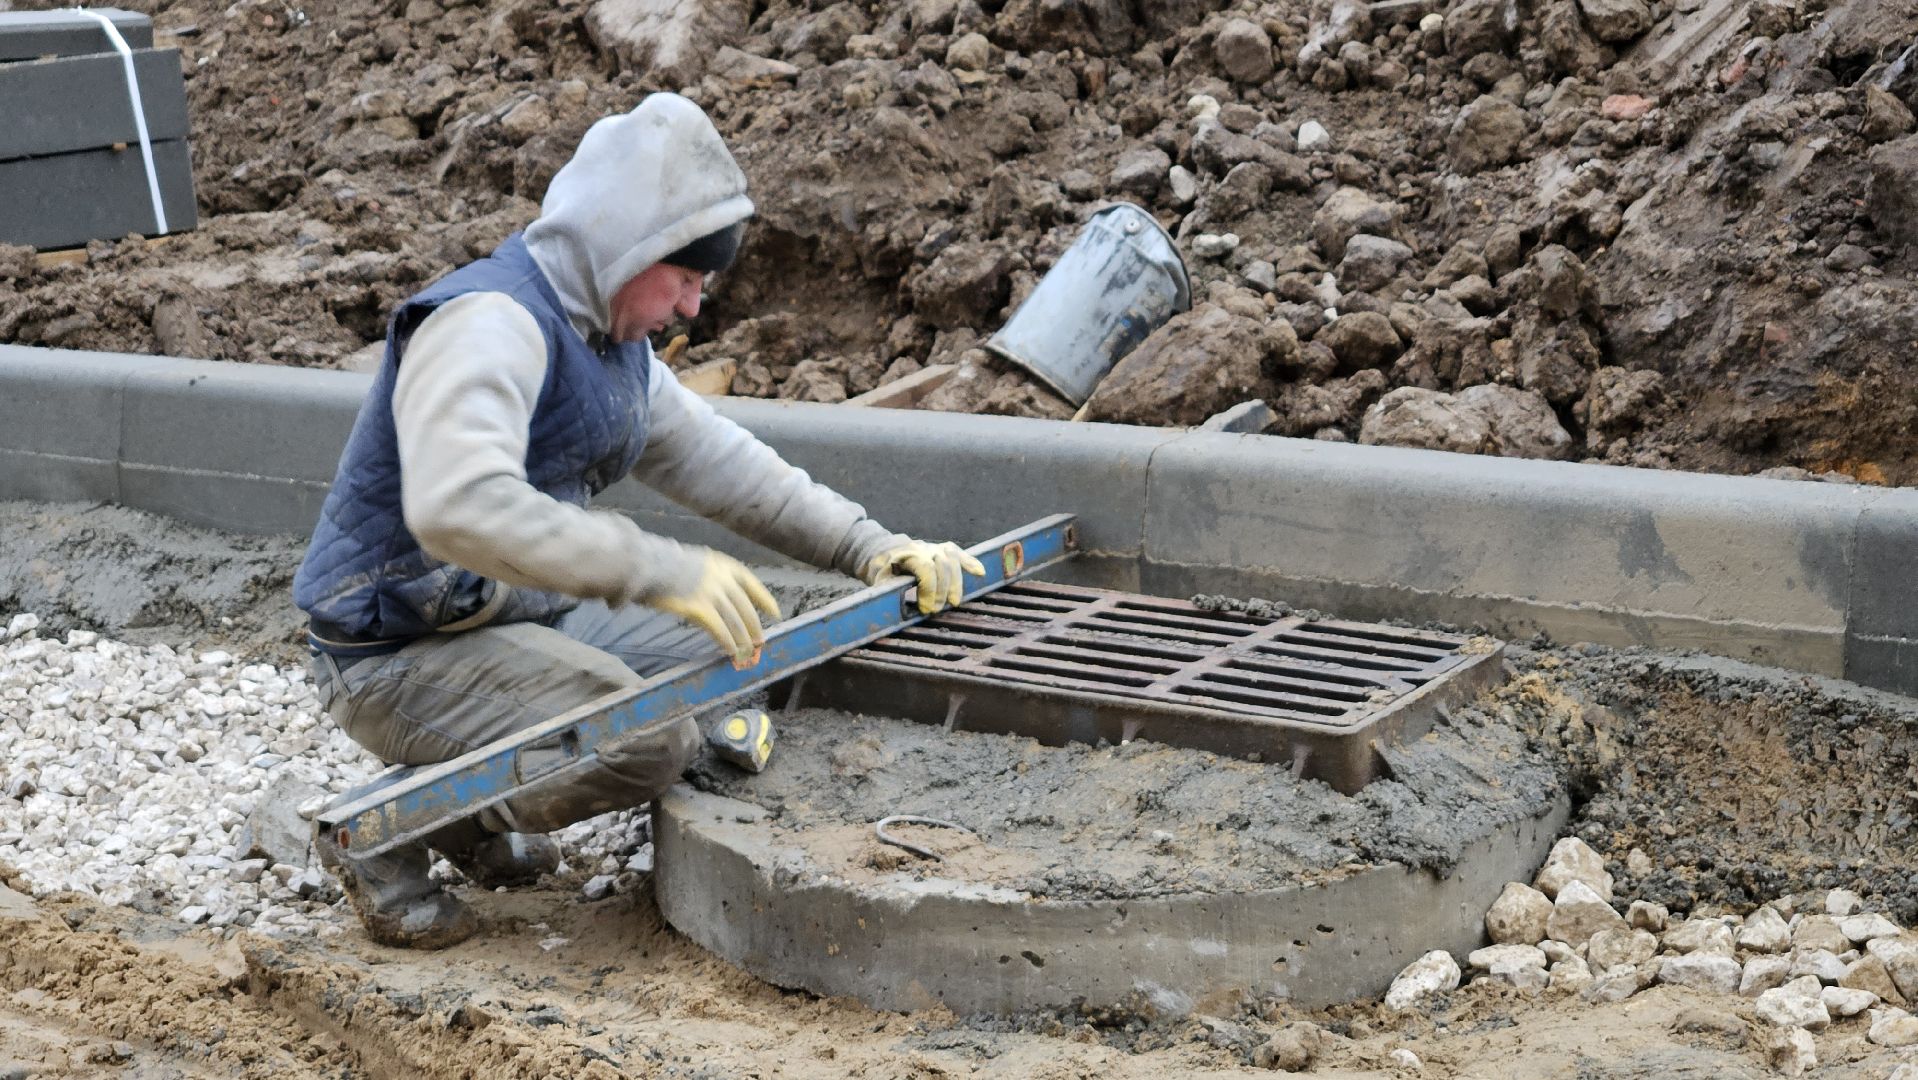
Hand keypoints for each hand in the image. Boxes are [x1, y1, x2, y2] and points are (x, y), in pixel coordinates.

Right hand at [647, 550, 780, 663]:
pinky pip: (720, 629)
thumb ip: (711, 577)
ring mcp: (712, 594)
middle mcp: (722, 579)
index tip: (775, 612)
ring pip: (735, 621)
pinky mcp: (700, 609)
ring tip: (747, 652)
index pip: (751, 583)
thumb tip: (721, 597)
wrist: (649, 565)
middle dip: (754, 627)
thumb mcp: (695, 562)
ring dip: (743, 639)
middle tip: (760, 641)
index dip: (764, 599)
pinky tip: (731, 651)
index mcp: (723, 565)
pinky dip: (727, 642)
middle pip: (745, 608)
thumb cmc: (665, 566)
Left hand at [861, 539, 986, 614]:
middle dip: (942, 591)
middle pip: (942, 565)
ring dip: (956, 582)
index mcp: (907, 554)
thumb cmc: (882, 571)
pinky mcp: (943, 550)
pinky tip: (980, 573)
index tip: (925, 608)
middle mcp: (923, 548)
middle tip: (935, 609)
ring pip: (953, 558)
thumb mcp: (879, 582)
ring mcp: (935, 547)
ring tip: (953, 601)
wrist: (883, 552)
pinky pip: (960, 554)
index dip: (929, 590)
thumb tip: (889, 608)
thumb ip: (886, 592)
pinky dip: (971, 562)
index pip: (926, 568)